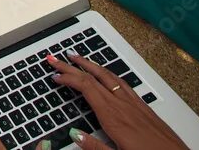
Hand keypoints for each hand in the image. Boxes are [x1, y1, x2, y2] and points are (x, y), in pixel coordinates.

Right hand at [47, 52, 185, 149]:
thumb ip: (94, 147)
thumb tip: (75, 134)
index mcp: (113, 117)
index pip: (86, 88)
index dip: (68, 78)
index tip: (54, 75)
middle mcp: (123, 105)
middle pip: (93, 77)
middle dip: (72, 65)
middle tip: (56, 57)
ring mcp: (134, 104)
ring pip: (108, 76)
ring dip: (91, 64)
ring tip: (78, 57)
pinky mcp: (144, 107)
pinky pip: (122, 83)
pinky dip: (109, 74)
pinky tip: (107, 74)